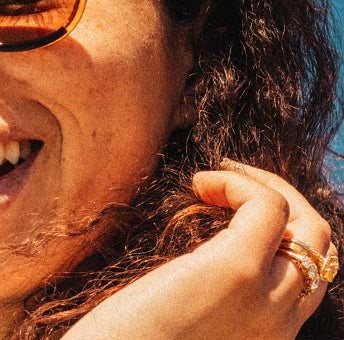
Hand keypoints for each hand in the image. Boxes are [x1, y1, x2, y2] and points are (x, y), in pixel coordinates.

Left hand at [61, 162, 335, 339]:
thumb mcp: (184, 323)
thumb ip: (206, 298)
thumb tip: (194, 262)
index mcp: (268, 336)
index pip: (307, 277)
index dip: (282, 235)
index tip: (232, 210)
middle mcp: (281, 324)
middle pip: (320, 248)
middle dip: (288, 201)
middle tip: (235, 181)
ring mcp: (264, 299)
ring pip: (309, 227)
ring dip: (266, 186)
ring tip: (214, 179)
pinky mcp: (234, 270)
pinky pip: (266, 206)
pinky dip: (239, 182)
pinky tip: (198, 183)